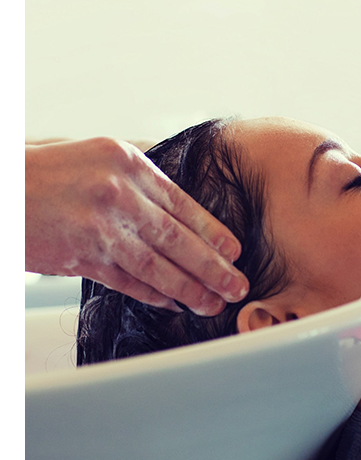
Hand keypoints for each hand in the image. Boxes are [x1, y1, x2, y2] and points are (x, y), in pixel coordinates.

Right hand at [25, 137, 248, 313]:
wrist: (2, 189)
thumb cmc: (48, 172)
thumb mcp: (100, 156)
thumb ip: (139, 177)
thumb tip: (179, 203)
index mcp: (128, 163)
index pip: (183, 203)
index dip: (213, 232)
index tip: (235, 251)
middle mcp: (118, 192)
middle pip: (177, 237)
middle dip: (212, 266)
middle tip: (237, 286)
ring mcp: (99, 226)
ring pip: (157, 264)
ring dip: (189, 288)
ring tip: (213, 304)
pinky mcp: (79, 256)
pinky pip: (126, 280)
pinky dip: (152, 294)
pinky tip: (172, 303)